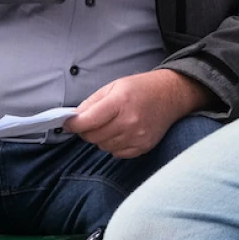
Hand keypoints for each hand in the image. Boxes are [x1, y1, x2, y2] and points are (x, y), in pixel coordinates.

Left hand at [63, 70, 209, 157]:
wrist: (171, 95)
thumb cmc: (140, 88)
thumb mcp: (114, 86)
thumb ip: (91, 102)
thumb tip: (73, 118)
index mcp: (120, 102)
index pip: (88, 121)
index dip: (73, 124)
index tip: (67, 123)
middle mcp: (129, 121)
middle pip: (93, 137)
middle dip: (86, 130)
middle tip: (90, 121)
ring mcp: (137, 136)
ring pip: (103, 146)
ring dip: (100, 137)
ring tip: (111, 124)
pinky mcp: (143, 147)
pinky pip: (116, 153)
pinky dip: (113, 144)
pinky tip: (121, 131)